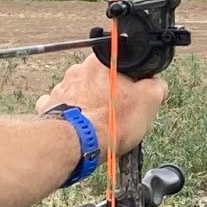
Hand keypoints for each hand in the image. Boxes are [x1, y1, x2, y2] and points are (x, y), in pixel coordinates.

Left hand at [34, 56, 166, 154]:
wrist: (74, 144)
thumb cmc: (109, 122)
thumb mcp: (150, 100)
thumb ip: (156, 85)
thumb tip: (156, 84)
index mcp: (102, 62)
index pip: (121, 65)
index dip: (130, 82)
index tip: (133, 96)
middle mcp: (78, 71)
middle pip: (100, 81)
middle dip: (108, 95)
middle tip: (118, 115)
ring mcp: (61, 89)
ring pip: (82, 95)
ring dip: (90, 107)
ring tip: (100, 128)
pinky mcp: (49, 108)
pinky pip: (64, 110)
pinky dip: (72, 119)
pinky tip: (80, 130)